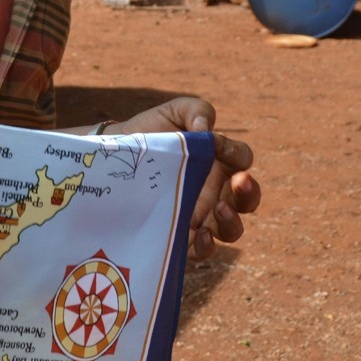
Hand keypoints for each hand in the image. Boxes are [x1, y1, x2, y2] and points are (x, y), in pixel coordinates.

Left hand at [104, 97, 259, 262]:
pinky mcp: (181, 237)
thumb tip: (205, 129)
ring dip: (232, 222)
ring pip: (230, 229)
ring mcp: (200, 217)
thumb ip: (195, 111)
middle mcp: (215, 192)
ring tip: (219, 210)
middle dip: (249, 193)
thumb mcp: (171, 114)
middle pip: (247, 199)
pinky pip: (202, 249)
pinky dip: (207, 246)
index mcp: (218, 162)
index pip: (242, 160)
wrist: (111, 160)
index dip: (237, 155)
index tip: (220, 148)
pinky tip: (200, 234)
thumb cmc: (148, 135)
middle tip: (238, 183)